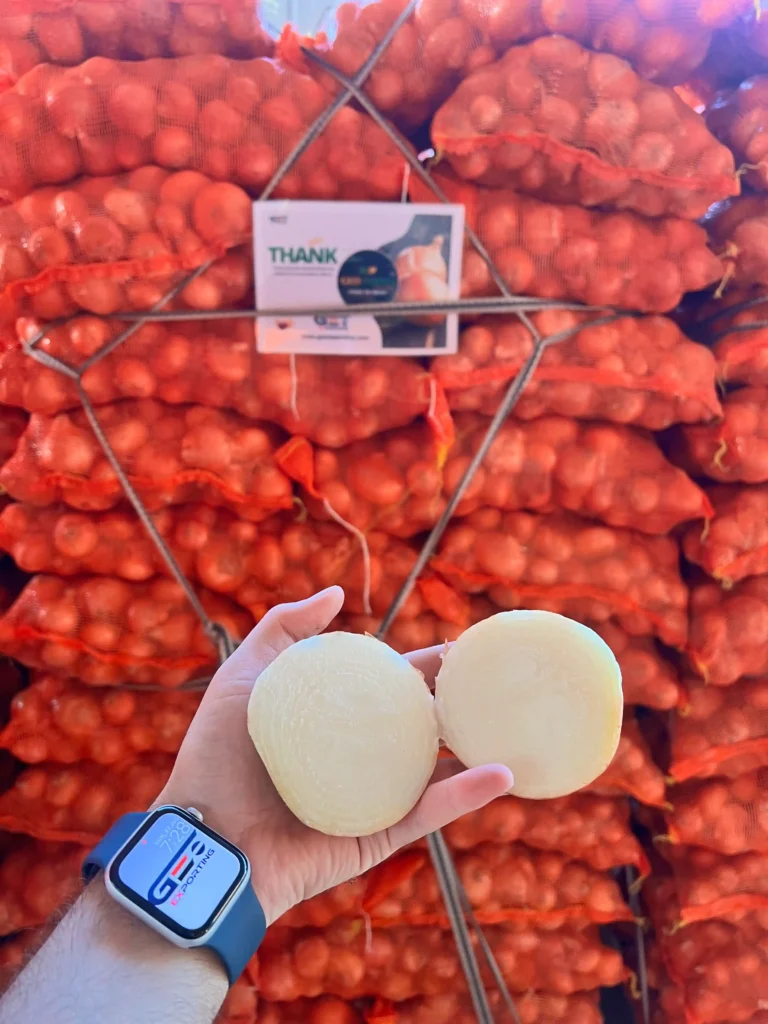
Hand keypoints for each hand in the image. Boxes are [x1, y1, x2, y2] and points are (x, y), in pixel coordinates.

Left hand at [156, 587, 512, 924]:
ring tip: (515, 723)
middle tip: (499, 680)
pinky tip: (501, 772)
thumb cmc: (217, 756)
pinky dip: (467, 795)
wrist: (205, 836)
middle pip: (421, 723)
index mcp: (335, 719)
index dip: (424, 667)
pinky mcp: (380, 837)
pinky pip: (429, 813)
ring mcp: (374, 797)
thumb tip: (337, 593)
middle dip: (460, 702)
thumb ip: (283, 628)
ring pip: (438, 768)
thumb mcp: (244, 677)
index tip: (461, 648)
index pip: (389, 686)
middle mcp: (360, 756)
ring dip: (478, 747)